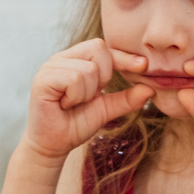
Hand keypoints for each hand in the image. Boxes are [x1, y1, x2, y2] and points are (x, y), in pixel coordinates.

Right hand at [16, 38, 152, 168]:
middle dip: (103, 77)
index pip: (104, 48)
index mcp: (76, 60)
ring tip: (73, 103)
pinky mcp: (42, 78)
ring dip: (87, 93)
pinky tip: (64, 104)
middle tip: (89, 96)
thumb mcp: (107, 109)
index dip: (124, 57)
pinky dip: (76, 96)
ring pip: (88, 69)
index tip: (144, 66)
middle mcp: (63, 58)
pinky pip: (74, 79)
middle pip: (98, 49)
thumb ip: (126, 99)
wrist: (54, 145)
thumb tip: (150, 89)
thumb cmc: (75, 124)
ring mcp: (51, 66)